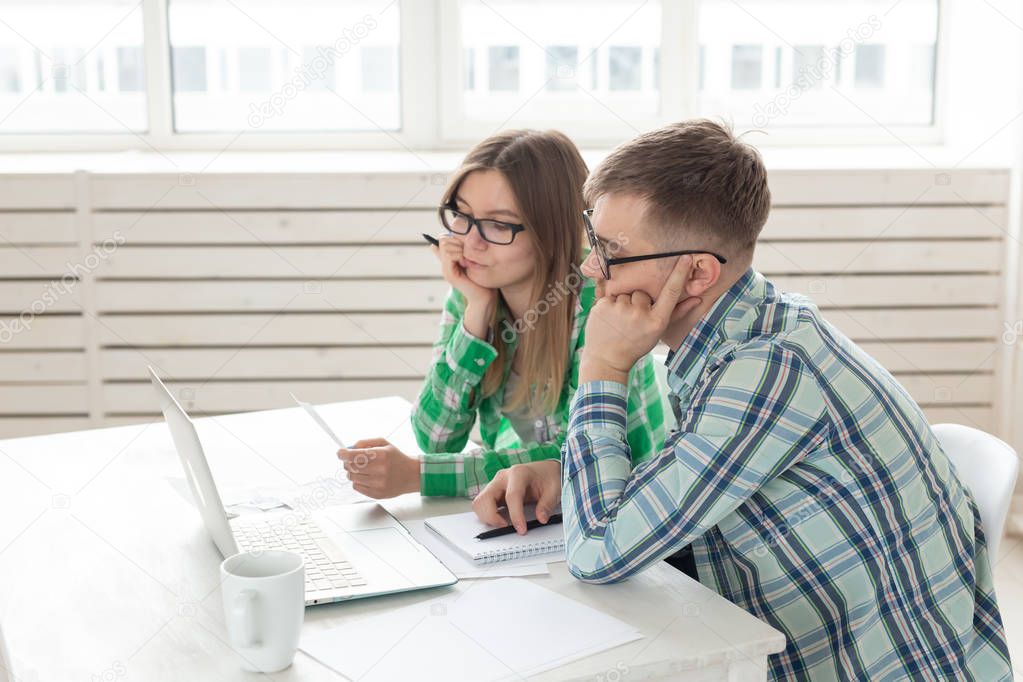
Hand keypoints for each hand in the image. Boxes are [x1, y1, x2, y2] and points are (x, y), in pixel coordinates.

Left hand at [337, 438, 420, 498]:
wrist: (411, 475)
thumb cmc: (396, 458)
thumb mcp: (384, 443)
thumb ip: (365, 443)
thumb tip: (348, 448)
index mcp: (382, 455)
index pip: (355, 455)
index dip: (343, 454)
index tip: (340, 453)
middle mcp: (380, 470)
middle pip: (351, 467)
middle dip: (347, 462)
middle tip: (350, 460)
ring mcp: (378, 484)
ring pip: (352, 478)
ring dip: (352, 472)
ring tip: (361, 469)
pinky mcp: (377, 494)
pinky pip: (356, 487)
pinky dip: (358, 481)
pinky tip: (367, 477)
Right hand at [431, 236, 496, 337]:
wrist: (484, 295)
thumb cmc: (482, 277)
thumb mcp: (472, 259)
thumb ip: (465, 251)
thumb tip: (461, 241)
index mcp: (449, 260)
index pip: (443, 239)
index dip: (455, 238)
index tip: (466, 246)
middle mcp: (445, 264)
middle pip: (443, 240)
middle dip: (457, 242)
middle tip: (468, 254)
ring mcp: (446, 269)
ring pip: (446, 247)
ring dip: (459, 249)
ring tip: (468, 260)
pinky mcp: (449, 274)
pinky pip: (449, 255)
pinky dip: (459, 255)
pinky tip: (467, 263)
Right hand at [472, 460, 560, 534]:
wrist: (545, 470)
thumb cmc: (548, 477)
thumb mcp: (554, 489)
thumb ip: (547, 504)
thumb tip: (541, 519)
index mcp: (518, 473)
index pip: (512, 496)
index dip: (515, 515)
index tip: (521, 529)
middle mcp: (503, 477)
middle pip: (486, 498)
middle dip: (492, 517)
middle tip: (506, 527)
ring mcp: (496, 484)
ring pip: (479, 502)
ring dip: (487, 516)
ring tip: (503, 524)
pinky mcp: (493, 492)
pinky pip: (482, 504)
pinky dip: (486, 515)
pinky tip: (500, 520)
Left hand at [581, 255, 702, 381]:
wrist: (607, 359)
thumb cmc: (635, 344)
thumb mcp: (658, 332)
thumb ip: (677, 313)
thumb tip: (698, 298)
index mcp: (657, 321)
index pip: (671, 292)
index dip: (679, 274)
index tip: (685, 258)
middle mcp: (640, 314)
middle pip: (642, 292)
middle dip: (637, 302)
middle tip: (630, 320)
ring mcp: (621, 310)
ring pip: (626, 293)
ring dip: (622, 303)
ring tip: (618, 320)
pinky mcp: (604, 306)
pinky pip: (610, 295)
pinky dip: (609, 304)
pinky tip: (608, 318)